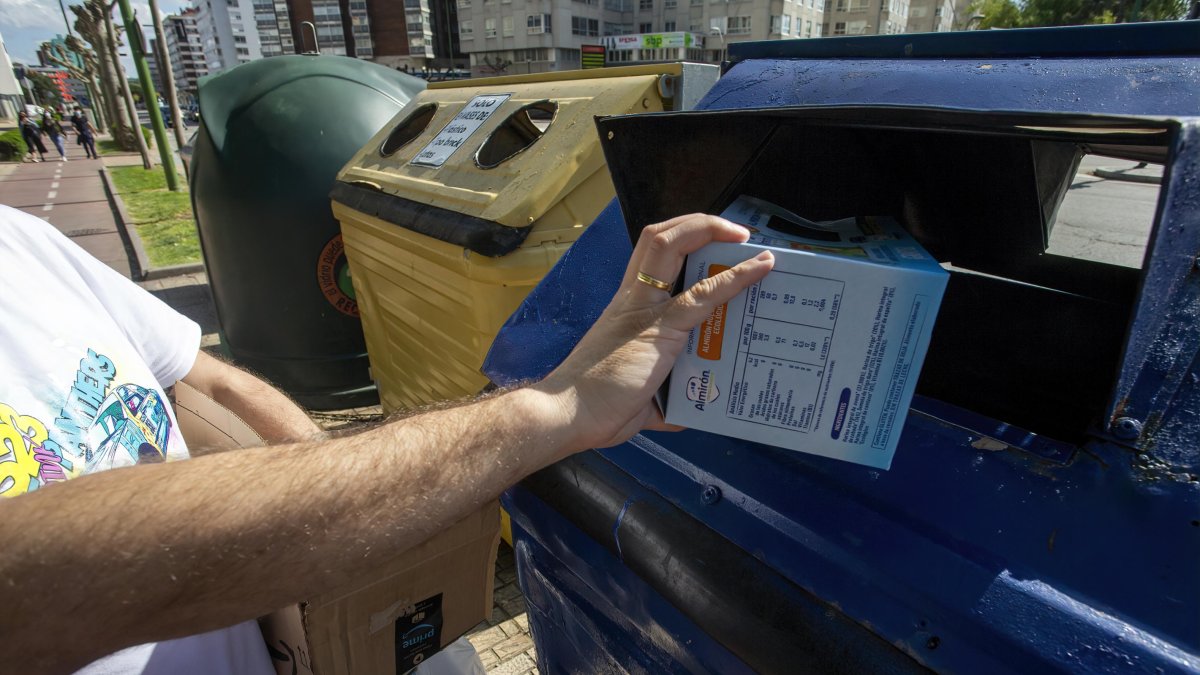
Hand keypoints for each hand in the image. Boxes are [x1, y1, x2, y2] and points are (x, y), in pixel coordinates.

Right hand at [536, 213, 773, 450]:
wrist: (569, 415)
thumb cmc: (597, 406)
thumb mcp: (639, 396)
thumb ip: (664, 400)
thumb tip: (686, 412)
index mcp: (629, 309)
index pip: (653, 255)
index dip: (685, 237)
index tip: (716, 241)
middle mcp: (635, 300)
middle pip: (660, 237)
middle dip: (700, 224)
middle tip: (736, 233)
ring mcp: (647, 310)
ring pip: (673, 247)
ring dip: (714, 234)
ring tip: (751, 243)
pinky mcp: (661, 329)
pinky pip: (703, 294)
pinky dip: (736, 277)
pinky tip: (761, 269)